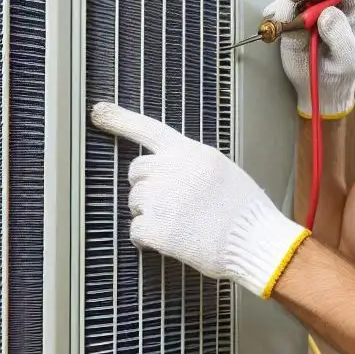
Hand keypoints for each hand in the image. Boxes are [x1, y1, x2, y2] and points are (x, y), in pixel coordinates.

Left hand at [88, 102, 309, 298]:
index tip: (99, 112)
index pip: (148, 129)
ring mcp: (162, 200)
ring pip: (134, 202)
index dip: (120, 119)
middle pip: (136, 172)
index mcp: (190, 153)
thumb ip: (191, 164)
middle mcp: (172, 171)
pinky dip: (148, 238)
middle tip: (172, 203)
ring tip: (180, 223)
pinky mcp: (156, 228)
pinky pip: (136, 230)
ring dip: (150, 212)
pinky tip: (171, 240)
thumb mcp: (221, 170)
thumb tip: (167, 169)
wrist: (256, 241)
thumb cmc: (244, 210)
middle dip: (147, 186)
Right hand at [262, 0, 354, 118]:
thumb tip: (327, 14)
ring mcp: (315, 8)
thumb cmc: (340, 74)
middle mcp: (335, 4)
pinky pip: (287, 3)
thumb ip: (340, 37)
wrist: (321, 87)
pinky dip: (278, 6)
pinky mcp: (298, 15)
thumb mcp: (346, 61)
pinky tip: (272, 13)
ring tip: (277, 11)